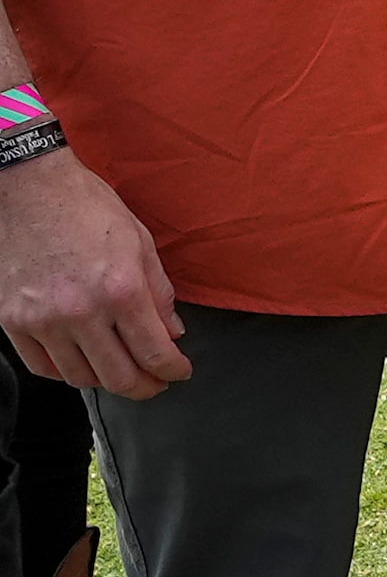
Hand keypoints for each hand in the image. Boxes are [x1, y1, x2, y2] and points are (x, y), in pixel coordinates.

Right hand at [0, 147, 189, 398]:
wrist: (29, 189)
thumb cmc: (89, 209)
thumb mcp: (140, 243)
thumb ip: (159, 293)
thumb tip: (173, 333)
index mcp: (121, 289)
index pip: (154, 352)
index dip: (173, 370)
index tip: (180, 373)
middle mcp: (81, 312)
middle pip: (118, 376)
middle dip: (145, 387)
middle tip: (156, 384)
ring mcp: (42, 320)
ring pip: (80, 377)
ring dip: (107, 381)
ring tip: (122, 372)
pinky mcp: (12, 322)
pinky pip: (42, 366)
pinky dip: (67, 372)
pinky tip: (83, 364)